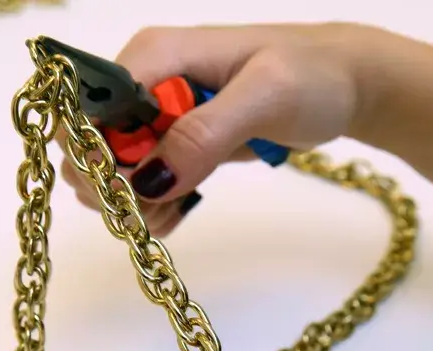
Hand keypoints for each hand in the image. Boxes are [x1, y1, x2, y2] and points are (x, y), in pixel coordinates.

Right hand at [59, 22, 371, 235]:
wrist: (343, 86)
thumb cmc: (313, 76)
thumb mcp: (266, 95)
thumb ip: (206, 132)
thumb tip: (148, 179)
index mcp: (154, 57)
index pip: (88, 109)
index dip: (96, 156)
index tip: (132, 189)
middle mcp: (145, 84)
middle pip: (89, 145)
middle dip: (113, 186)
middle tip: (159, 205)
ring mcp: (158, 117)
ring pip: (110, 171)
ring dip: (133, 203)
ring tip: (175, 208)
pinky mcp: (175, 144)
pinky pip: (140, 183)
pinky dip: (150, 207)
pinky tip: (177, 211)